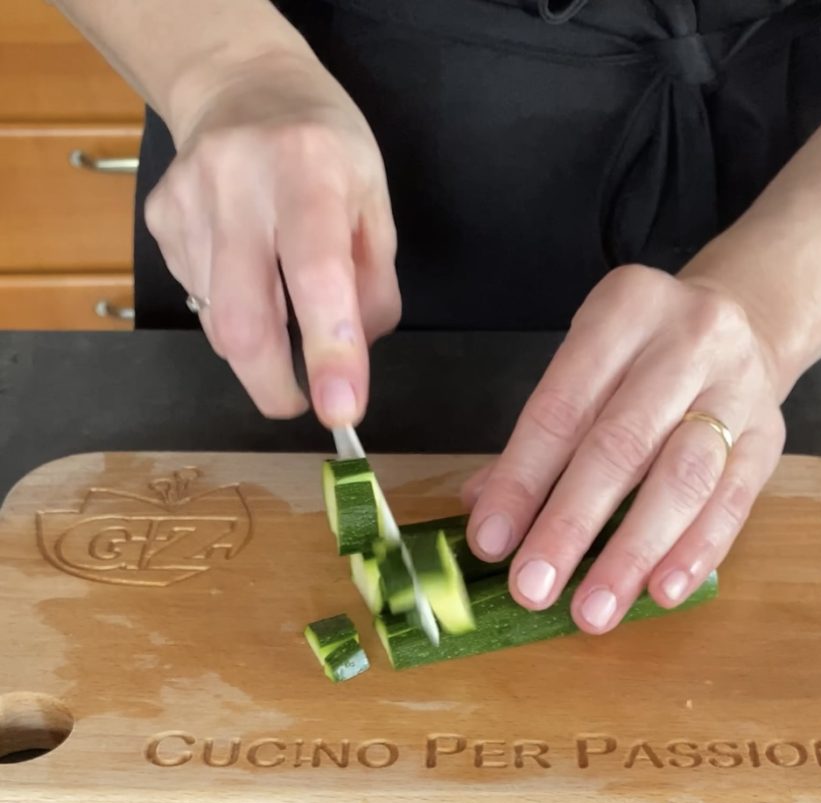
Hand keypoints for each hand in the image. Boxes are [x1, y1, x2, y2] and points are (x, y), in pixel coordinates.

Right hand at [145, 52, 399, 424]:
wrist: (240, 84)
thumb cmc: (326, 151)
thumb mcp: (374, 204)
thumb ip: (373, 287)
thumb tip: (350, 358)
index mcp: (309, 169)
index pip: (316, 274)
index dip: (329, 351)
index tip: (341, 412)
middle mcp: (238, 181)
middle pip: (243, 320)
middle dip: (271, 384)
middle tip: (297, 402)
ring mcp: (187, 200)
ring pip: (218, 320)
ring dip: (257, 340)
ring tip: (279, 291)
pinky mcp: (159, 220)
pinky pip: (199, 301)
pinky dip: (232, 310)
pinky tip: (247, 267)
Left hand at [463, 265, 787, 632]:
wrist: (748, 325)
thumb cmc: (645, 359)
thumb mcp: (590, 368)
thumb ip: (539, 436)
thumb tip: (482, 509)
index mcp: (623, 312)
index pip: (561, 408)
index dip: (521, 480)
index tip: (491, 543)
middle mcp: (687, 342)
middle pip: (620, 446)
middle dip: (570, 526)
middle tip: (532, 589)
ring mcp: (738, 388)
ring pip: (682, 479)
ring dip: (632, 554)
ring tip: (594, 611)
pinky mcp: (771, 435)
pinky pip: (733, 502)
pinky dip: (695, 552)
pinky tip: (661, 593)